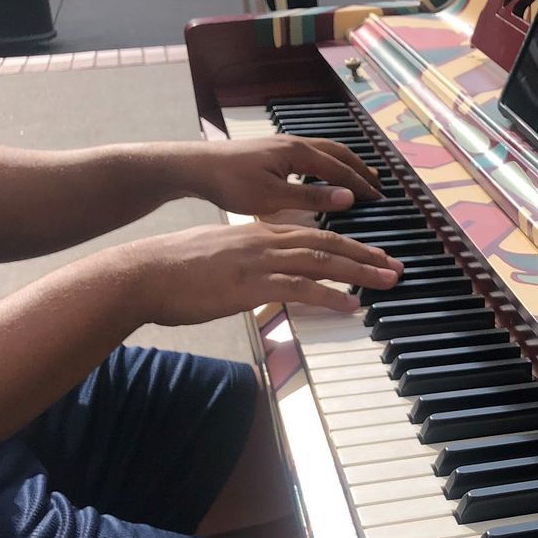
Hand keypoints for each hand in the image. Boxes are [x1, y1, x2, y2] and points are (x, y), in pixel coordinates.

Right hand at [107, 221, 402, 326]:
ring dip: (360, 273)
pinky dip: (330, 295)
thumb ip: (247, 261)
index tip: (375, 256)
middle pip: (327, 243)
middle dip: (367, 256)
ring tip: (387, 282)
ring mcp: (258, 261)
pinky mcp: (250, 284)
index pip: (314, 235)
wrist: (141, 273)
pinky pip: (299, 288)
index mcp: (258, 232)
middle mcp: (264, 240)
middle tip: (396, 267)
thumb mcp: (219, 256)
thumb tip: (265, 276)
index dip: (349, 245)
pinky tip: (352, 305)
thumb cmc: (174, 270)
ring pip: (321, 261)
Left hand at [169, 135, 383, 215]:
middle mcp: (294, 143)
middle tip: (378, 185)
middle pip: (338, 152)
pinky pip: (312, 153)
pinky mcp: (273, 150)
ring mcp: (283, 144)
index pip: (340, 168)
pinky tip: (325, 174)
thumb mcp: (272, 197)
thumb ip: (312, 198)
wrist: (195, 167)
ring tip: (360, 176)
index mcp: (298, 153)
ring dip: (346, 163)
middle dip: (360, 169)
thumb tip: (349, 198)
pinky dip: (328, 163)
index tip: (380, 199)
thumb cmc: (231, 183)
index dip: (361, 185)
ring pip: (325, 150)